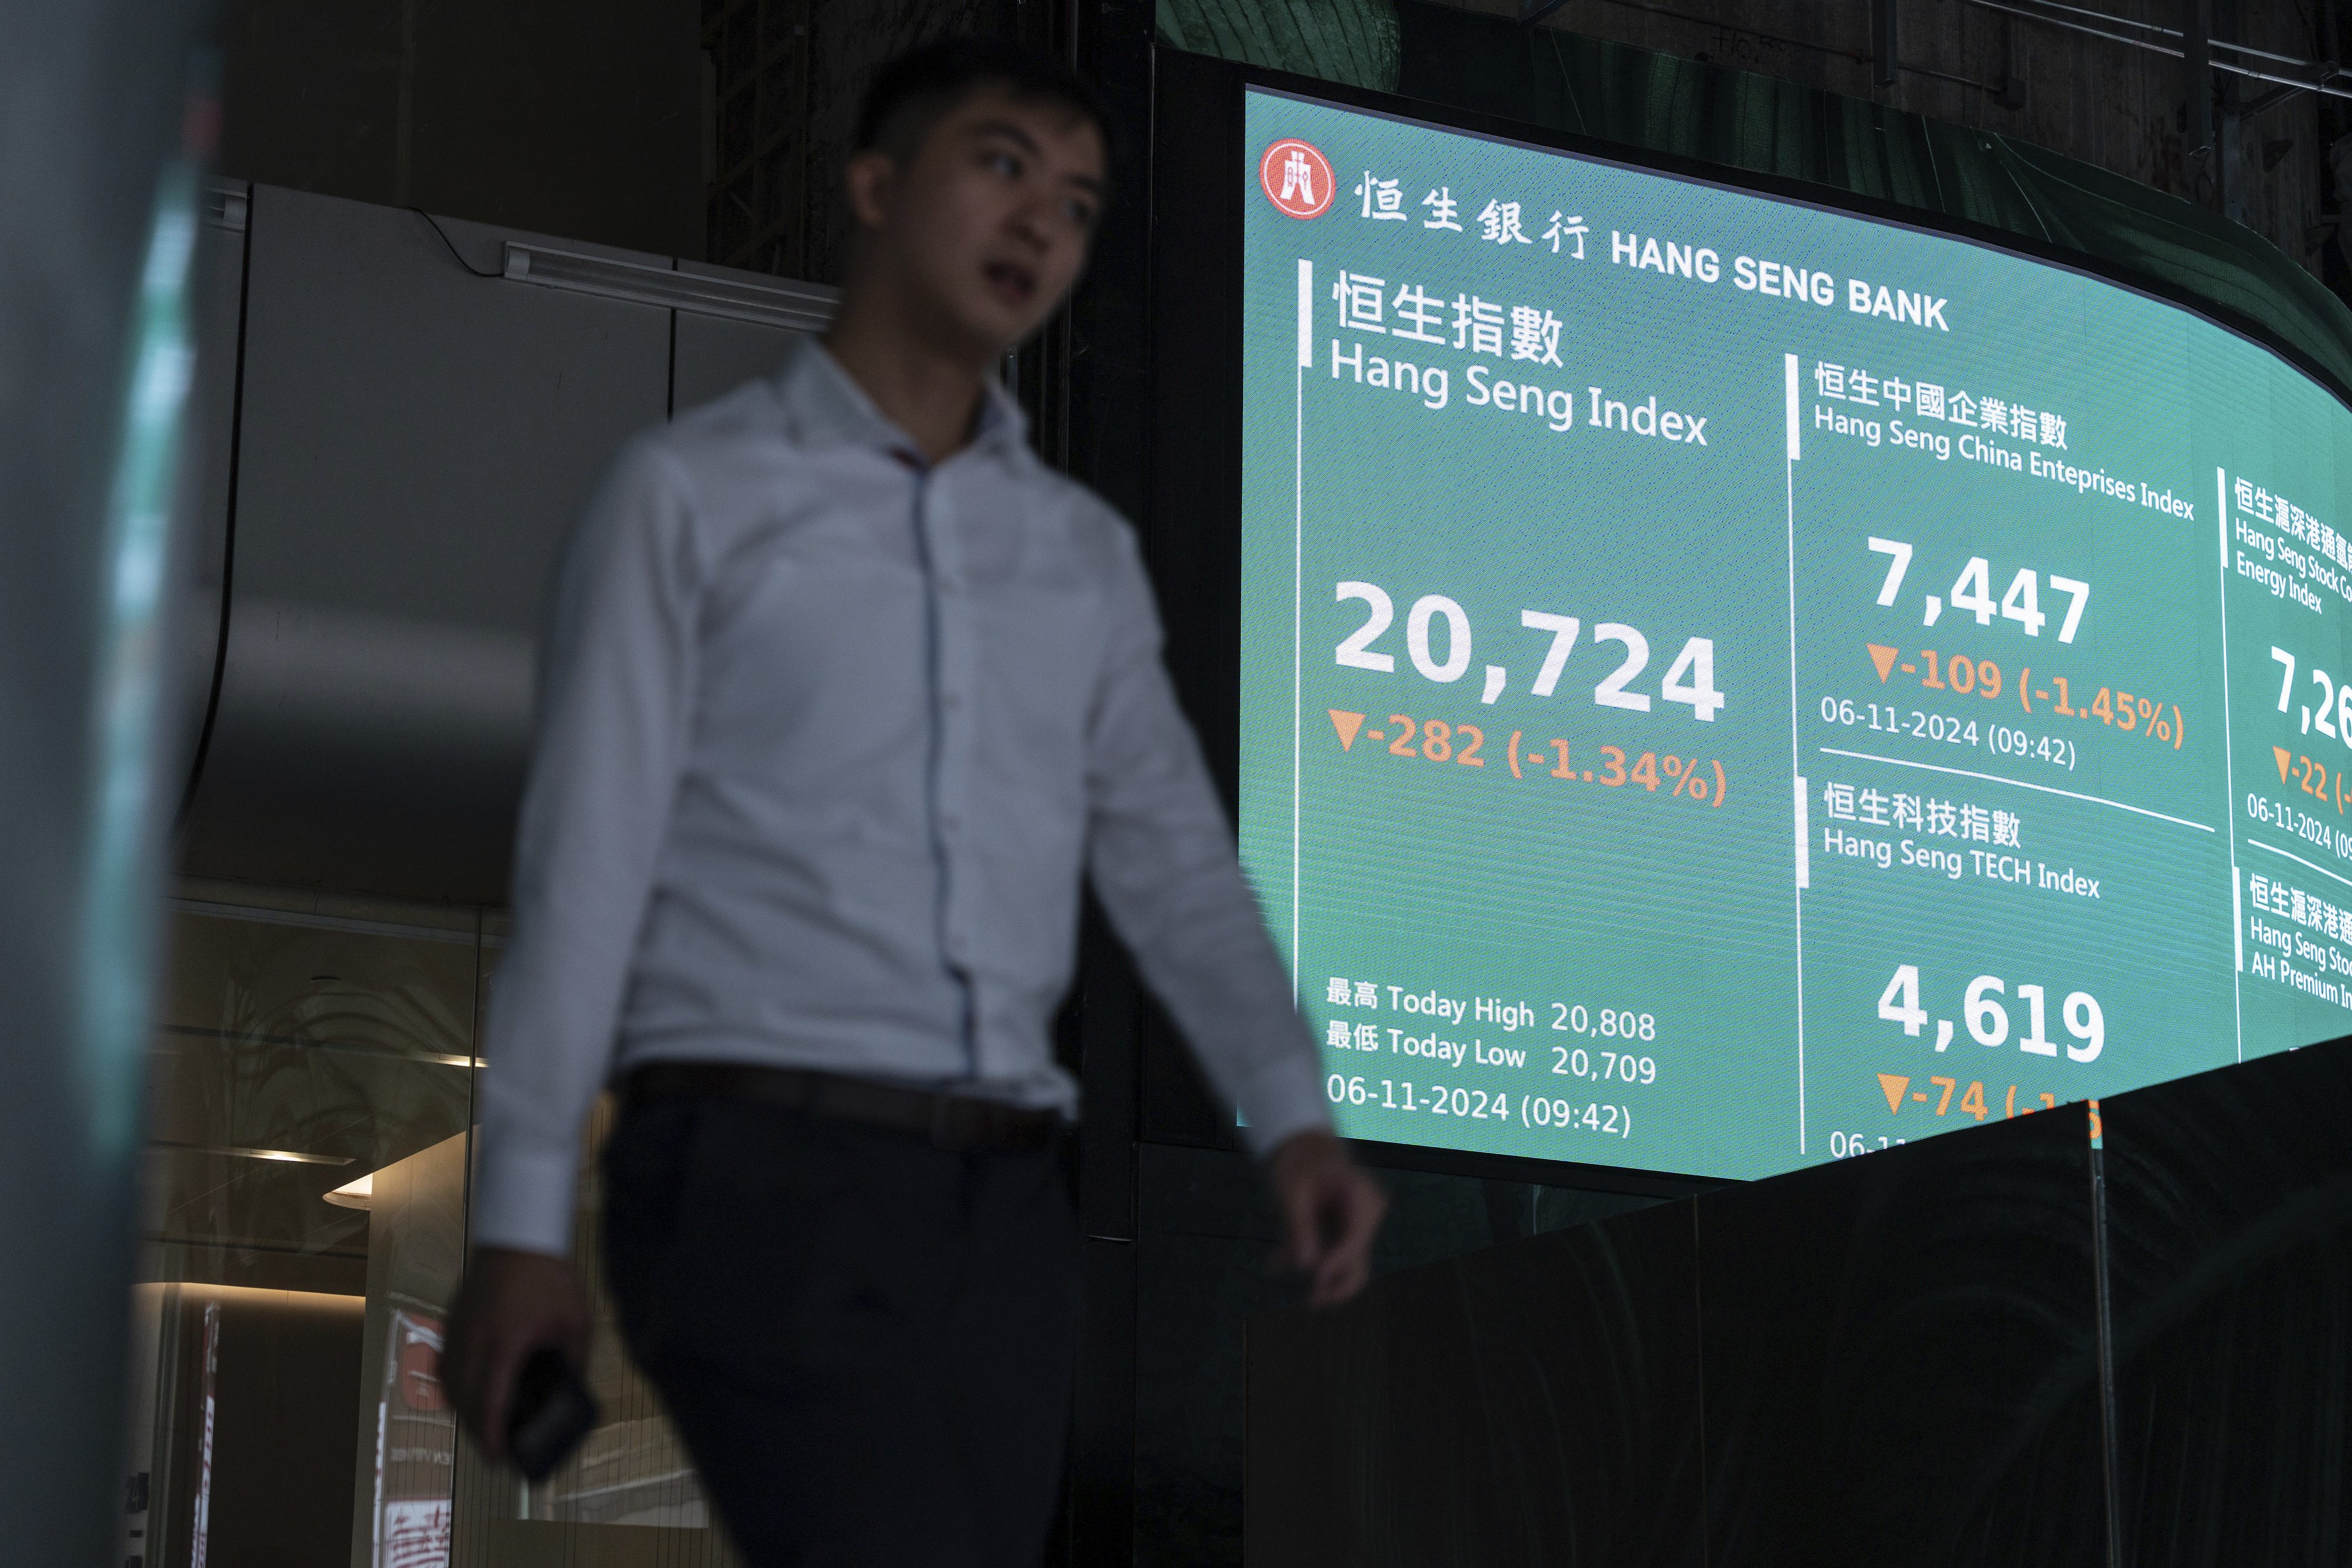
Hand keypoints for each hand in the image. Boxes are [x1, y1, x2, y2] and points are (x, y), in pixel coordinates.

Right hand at [441, 1247, 590, 1463]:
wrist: (520, 1235)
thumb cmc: (550, 1277)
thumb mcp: (575, 1322)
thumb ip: (573, 1361)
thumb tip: (571, 1393)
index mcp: (506, 1344)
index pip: (491, 1402)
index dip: (492, 1436)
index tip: (498, 1458)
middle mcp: (475, 1342)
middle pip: (466, 1401)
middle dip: (478, 1431)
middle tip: (494, 1448)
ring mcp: (458, 1332)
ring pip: (450, 1385)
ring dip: (464, 1410)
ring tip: (485, 1423)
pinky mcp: (453, 1322)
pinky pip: (445, 1365)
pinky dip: (454, 1385)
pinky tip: (472, 1390)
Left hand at [1265, 1129, 1386, 1306]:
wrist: (1301, 1146)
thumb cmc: (1298, 1162)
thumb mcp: (1292, 1191)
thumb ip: (1299, 1227)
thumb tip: (1305, 1268)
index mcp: (1363, 1197)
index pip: (1356, 1241)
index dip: (1335, 1265)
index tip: (1313, 1280)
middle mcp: (1368, 1214)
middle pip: (1360, 1263)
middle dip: (1335, 1286)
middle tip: (1309, 1302)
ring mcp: (1358, 1225)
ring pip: (1345, 1266)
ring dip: (1314, 1274)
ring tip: (1277, 1266)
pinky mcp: (1343, 1232)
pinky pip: (1330, 1256)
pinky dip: (1305, 1259)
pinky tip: (1275, 1263)